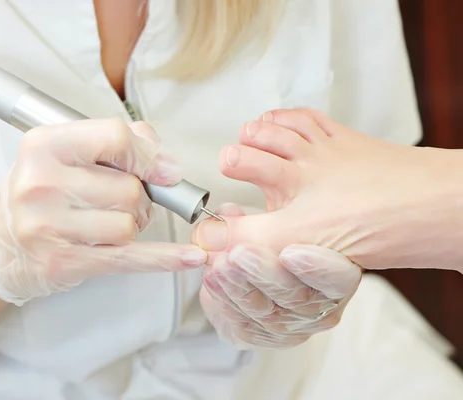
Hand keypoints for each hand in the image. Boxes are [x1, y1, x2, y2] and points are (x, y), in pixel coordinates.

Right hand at [0, 119, 206, 305]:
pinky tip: (191, 257)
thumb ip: (115, 142)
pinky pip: (129, 258)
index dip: (148, 154)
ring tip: (111, 222)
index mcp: (44, 146)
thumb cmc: (37, 192)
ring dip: (133, 224)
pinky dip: (164, 258)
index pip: (116, 138)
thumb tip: (166, 161)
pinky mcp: (62, 261)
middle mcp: (42, 184)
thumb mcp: (61, 153)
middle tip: (121, 201)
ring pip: (129, 224)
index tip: (165, 169)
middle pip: (129, 188)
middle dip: (138, 197)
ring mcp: (49, 226)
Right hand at [195, 108, 462, 271]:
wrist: (425, 204)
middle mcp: (303, 159)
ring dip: (264, 127)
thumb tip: (207, 237)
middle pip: (260, 142)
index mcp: (286, 182)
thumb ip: (246, 237)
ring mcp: (327, 147)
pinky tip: (290, 121)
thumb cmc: (369, 224)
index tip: (213, 211)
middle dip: (239, 151)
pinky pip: (315, 119)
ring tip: (252, 132)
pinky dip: (295, 116)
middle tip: (230, 160)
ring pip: (284, 126)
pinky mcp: (349, 141)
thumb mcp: (294, 239)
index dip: (222, 188)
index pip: (240, 177)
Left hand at [195, 204, 360, 348]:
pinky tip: (212, 281)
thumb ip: (250, 219)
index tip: (291, 252)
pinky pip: (245, 327)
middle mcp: (320, 306)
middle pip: (296, 297)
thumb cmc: (279, 240)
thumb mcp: (270, 219)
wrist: (261, 272)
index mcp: (336, 275)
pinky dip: (225, 302)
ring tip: (217, 263)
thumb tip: (221, 218)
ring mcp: (293, 326)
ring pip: (267, 314)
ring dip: (238, 287)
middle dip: (263, 273)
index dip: (317, 268)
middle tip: (239, 254)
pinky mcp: (265, 337)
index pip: (337, 277)